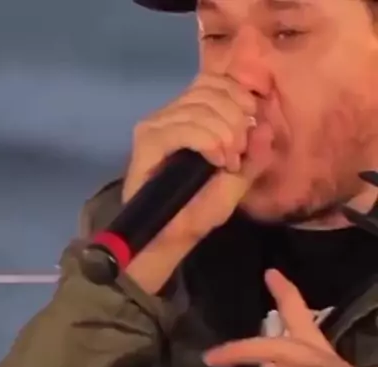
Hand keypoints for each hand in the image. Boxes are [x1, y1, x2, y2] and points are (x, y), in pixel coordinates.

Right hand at [123, 72, 273, 249]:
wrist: (171, 240)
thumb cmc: (200, 212)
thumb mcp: (237, 183)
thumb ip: (253, 155)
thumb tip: (264, 125)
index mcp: (190, 116)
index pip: (214, 81)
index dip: (239, 95)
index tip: (252, 127)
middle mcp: (170, 115)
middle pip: (209, 90)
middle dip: (235, 118)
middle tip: (239, 153)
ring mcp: (155, 127)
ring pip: (199, 107)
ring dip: (224, 133)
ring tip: (228, 163)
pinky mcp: (146, 142)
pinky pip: (182, 127)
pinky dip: (206, 140)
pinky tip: (215, 160)